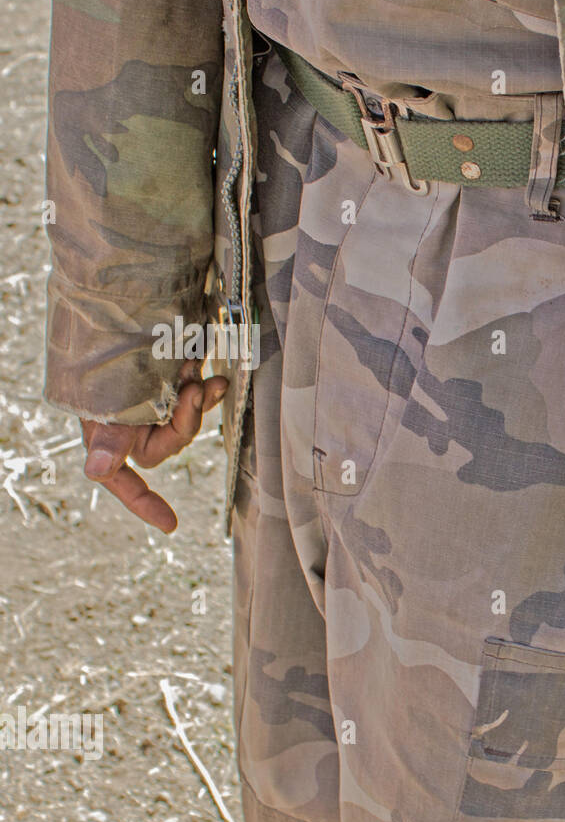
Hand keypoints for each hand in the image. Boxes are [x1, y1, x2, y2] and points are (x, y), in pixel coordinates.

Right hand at [80, 361, 227, 532]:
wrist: (126, 296)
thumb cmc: (108, 346)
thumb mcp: (109, 395)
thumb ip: (109, 434)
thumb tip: (96, 472)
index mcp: (106, 430)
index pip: (122, 477)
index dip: (143, 502)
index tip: (171, 526)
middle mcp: (130, 421)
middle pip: (169, 444)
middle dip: (185, 420)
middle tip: (193, 390)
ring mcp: (154, 402)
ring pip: (187, 419)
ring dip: (198, 400)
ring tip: (200, 373)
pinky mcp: (175, 383)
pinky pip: (197, 398)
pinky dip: (205, 390)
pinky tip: (211, 375)